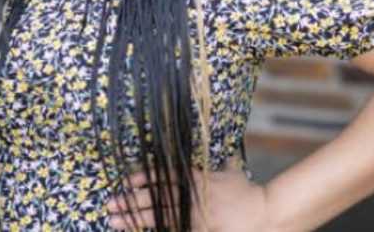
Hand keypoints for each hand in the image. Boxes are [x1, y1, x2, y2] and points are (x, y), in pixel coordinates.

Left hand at [106, 158, 270, 230]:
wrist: (265, 214)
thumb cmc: (248, 193)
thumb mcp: (231, 171)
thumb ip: (221, 162)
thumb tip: (224, 149)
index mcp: (195, 178)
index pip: (162, 175)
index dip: (140, 177)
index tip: (123, 180)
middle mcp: (190, 196)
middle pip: (153, 197)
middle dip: (129, 200)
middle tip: (109, 203)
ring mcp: (193, 215)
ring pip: (157, 216)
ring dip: (133, 218)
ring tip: (113, 220)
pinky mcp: (198, 230)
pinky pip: (171, 230)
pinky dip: (156, 230)